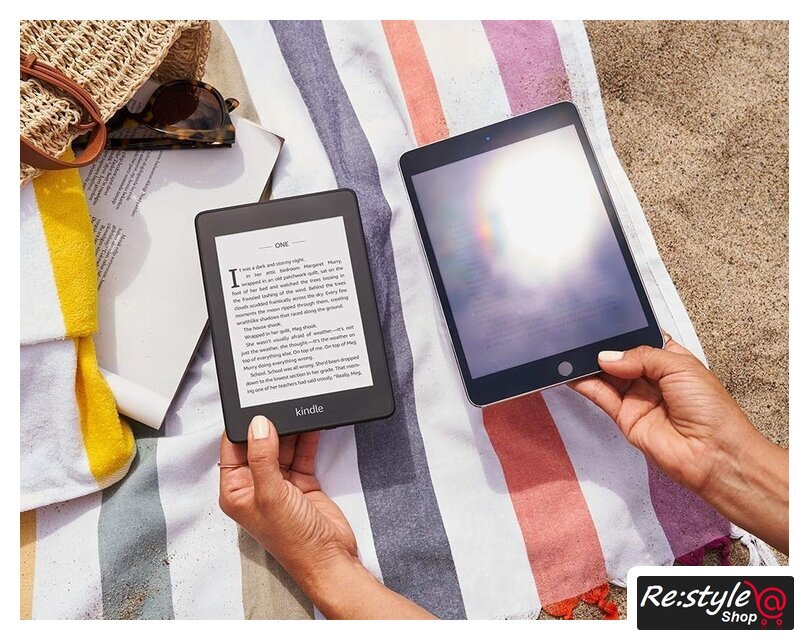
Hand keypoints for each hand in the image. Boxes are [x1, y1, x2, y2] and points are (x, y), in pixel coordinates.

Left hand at [218, 416, 356, 584]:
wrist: (330, 558)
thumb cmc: (294, 541)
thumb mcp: (272, 495)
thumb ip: (262, 457)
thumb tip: (258, 425)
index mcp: (236, 491)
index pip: (233, 449)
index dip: (242, 427)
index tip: (253, 405)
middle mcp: (256, 486)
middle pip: (259, 444)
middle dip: (269, 425)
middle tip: (279, 403)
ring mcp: (280, 484)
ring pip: (281, 446)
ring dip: (290, 430)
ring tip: (296, 409)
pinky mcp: (302, 482)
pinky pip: (301, 453)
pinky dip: (307, 439)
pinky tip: (311, 424)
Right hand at [569, 334, 787, 552]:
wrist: (714, 454)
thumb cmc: (711, 409)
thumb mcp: (680, 368)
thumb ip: (641, 356)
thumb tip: (607, 356)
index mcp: (670, 359)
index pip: (640, 339)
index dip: (623, 331)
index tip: (602, 321)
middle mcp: (652, 377)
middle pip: (620, 357)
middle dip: (602, 347)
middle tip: (581, 335)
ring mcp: (637, 398)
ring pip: (607, 376)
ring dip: (589, 365)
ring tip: (570, 351)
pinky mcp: (624, 417)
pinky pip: (601, 396)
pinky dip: (585, 384)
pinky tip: (571, 373)